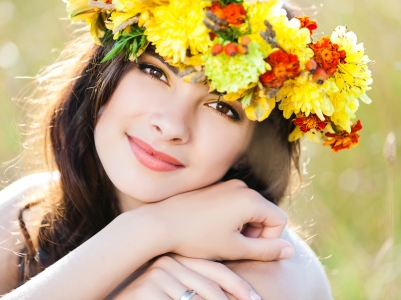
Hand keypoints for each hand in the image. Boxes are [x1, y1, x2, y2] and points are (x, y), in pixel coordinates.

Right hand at [109, 254, 260, 299]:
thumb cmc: (148, 297)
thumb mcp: (174, 289)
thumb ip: (196, 286)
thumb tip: (226, 295)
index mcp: (178, 258)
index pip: (215, 270)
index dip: (238, 286)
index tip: (255, 299)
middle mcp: (168, 263)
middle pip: (211, 286)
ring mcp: (157, 276)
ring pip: (200, 298)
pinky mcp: (148, 290)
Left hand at [138, 179, 293, 261]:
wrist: (162, 223)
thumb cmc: (197, 238)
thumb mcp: (235, 249)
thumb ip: (266, 251)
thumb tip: (290, 251)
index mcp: (250, 199)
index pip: (279, 221)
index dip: (268, 240)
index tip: (246, 248)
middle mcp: (242, 186)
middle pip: (265, 213)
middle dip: (255, 232)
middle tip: (232, 245)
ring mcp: (227, 185)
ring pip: (250, 209)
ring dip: (243, 226)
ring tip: (221, 236)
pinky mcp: (216, 187)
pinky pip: (235, 202)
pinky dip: (232, 217)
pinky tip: (213, 227)